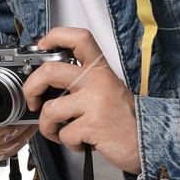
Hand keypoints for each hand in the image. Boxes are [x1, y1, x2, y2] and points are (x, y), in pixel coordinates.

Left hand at [22, 28, 141, 173]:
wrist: (147, 140)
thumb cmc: (124, 118)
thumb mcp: (107, 88)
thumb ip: (83, 80)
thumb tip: (49, 81)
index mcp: (100, 70)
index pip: (78, 38)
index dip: (55, 36)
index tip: (42, 45)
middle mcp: (97, 81)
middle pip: (50, 71)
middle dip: (31, 88)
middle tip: (34, 100)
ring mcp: (95, 103)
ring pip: (50, 110)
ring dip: (48, 127)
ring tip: (59, 131)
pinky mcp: (93, 125)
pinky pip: (64, 134)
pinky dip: (68, 143)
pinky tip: (80, 141)